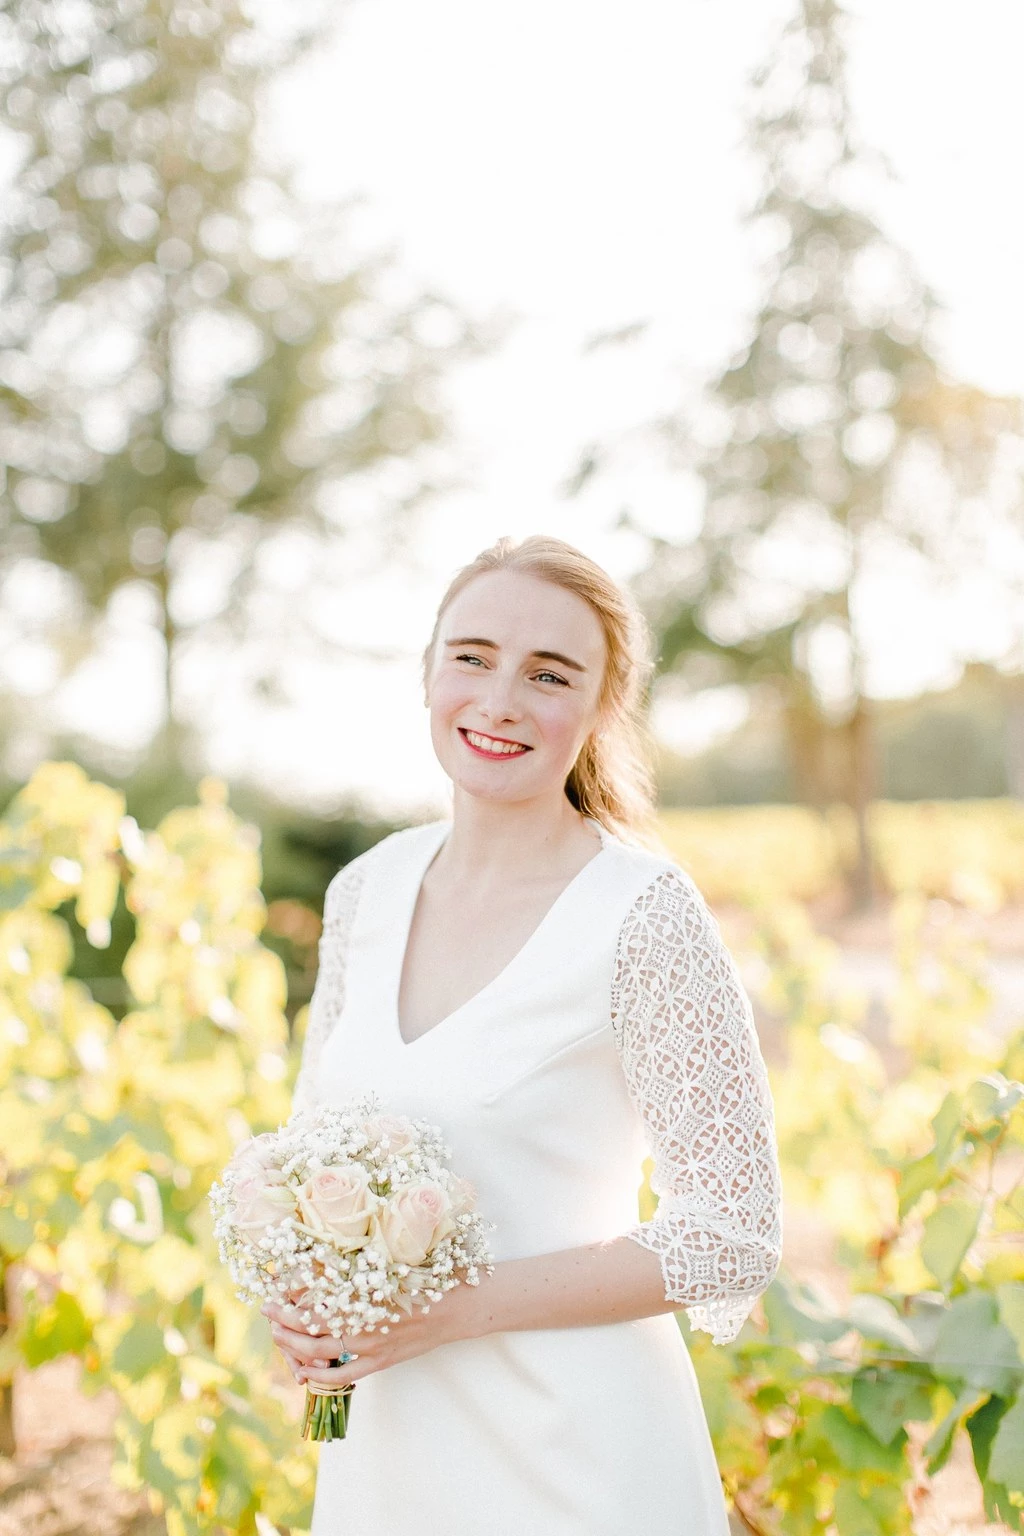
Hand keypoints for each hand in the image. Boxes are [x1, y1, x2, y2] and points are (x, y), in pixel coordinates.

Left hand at [261, 1280, 483, 1388]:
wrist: (461, 1307)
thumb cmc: (431, 1275)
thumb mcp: (397, 1259)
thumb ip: (363, 1260)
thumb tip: (326, 1252)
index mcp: (371, 1289)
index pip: (320, 1292)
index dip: (295, 1290)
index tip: (277, 1282)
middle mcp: (367, 1318)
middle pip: (313, 1322)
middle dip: (285, 1317)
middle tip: (267, 1307)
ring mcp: (374, 1344)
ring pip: (321, 1350)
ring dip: (293, 1344)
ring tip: (278, 1334)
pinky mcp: (381, 1361)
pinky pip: (342, 1375)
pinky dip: (319, 1375)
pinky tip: (303, 1370)